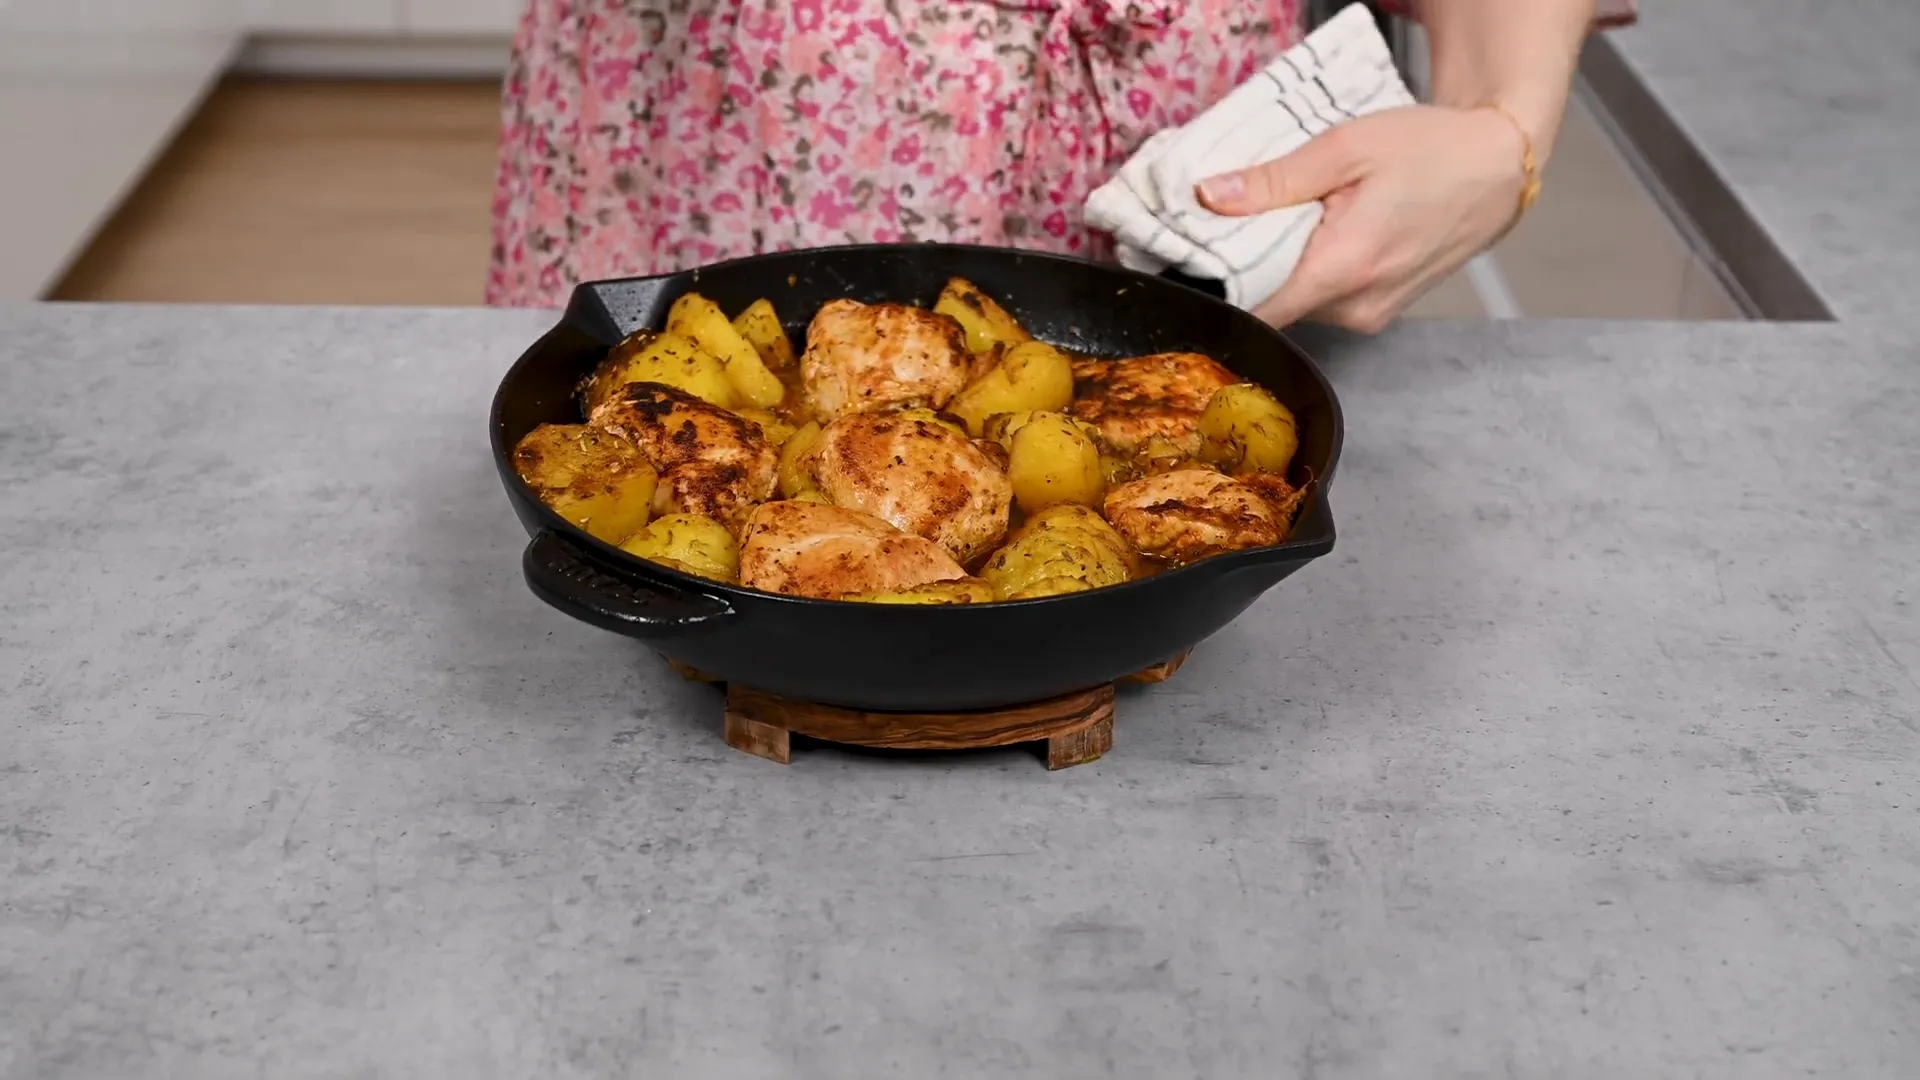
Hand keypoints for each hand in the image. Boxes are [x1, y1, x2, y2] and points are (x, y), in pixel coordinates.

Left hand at [1197, 104, 1531, 332]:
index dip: (1219, 288)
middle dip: (1251, 268)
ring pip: (1298, 303)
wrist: (1496, 169)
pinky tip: (1326, 235)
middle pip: (1272, 303)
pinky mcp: (1378, 314)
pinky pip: (1325, 302)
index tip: (1196, 262)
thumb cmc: (1430, 151)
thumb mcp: (1345, 147)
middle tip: (1247, 222)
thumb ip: (1274, 180)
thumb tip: (1210, 198)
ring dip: (1286, 268)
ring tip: (1299, 221)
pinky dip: (1313, 273)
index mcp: (1342, 267)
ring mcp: (1370, 316)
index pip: (1254, 309)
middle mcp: (1355, 306)